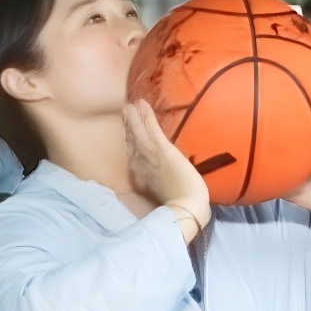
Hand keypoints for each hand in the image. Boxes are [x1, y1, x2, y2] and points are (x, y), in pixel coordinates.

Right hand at [120, 100, 215, 234]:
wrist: (184, 207)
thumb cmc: (178, 203)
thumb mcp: (162, 191)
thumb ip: (156, 181)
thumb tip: (158, 174)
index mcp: (140, 174)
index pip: (132, 152)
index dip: (129, 139)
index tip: (127, 129)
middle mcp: (140, 162)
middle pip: (131, 140)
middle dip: (128, 126)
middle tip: (125, 111)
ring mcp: (149, 154)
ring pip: (137, 131)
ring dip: (133, 116)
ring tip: (130, 104)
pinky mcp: (161, 148)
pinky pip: (150, 128)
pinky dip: (145, 115)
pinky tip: (141, 104)